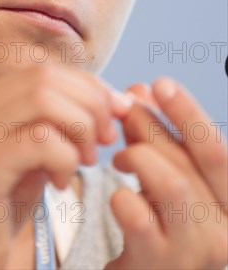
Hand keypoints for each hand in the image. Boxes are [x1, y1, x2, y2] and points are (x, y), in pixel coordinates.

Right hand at [0, 62, 131, 268]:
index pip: (43, 71)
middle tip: (104, 142)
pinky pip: (42, 140)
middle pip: (46, 78)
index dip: (87, 87)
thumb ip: (54, 123)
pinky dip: (66, 158)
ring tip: (85, 162)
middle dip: (90, 105)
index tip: (114, 114)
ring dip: (80, 129)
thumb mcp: (25, 155)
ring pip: (45, 99)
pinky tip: (60, 183)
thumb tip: (112, 98)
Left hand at [106, 77, 227, 269]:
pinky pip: (139, 216)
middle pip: (195, 160)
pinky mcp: (161, 266)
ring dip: (138, 157)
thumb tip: (140, 91)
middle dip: (153, 124)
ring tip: (120, 159)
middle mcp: (226, 229)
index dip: (189, 112)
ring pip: (173, 182)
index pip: (217, 149)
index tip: (161, 84)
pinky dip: (121, 195)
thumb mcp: (163, 173)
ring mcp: (196, 252)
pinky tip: (118, 196)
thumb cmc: (158, 222)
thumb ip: (156, 134)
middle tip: (124, 109)